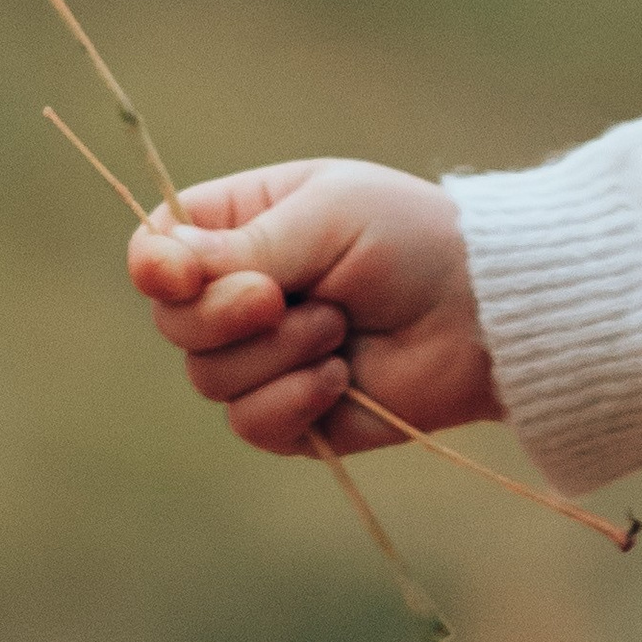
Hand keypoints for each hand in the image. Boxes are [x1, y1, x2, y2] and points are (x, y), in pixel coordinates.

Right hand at [127, 157, 498, 457]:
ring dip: (277, 354)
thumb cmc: (410, 238)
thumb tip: (156, 265)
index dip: (156, 269)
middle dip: (224, 315)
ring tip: (340, 328)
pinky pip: (250, 424)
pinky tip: (341, 378)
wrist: (484, 314)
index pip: (157, 250)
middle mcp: (241, 293)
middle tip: (281, 297)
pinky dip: (293, 401)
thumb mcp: (325, 217)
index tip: (179, 277)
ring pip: (208, 378)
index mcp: (242, 226)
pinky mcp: (292, 415)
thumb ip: (240, 246)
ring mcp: (264, 358)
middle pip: (172, 323)